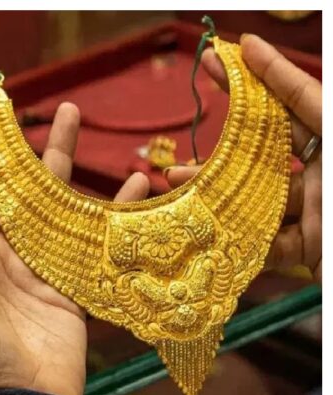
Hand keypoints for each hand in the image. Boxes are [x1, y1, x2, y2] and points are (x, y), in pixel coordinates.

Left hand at [0, 98, 149, 394]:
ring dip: (58, 160)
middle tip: (18, 100)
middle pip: (6, 183)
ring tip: (71, 118)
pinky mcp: (68, 281)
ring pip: (47, 199)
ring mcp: (33, 263)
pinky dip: (106, 207)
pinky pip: (86, 234)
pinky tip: (128, 181)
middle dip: (12, 141)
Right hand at [166, 34, 321, 281]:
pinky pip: (266, 242)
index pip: (299, 100)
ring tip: (174, 181)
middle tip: (190, 114)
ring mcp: (316, 212)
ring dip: (215, 192)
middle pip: (269, 147)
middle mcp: (327, 174)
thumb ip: (311, 100)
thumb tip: (263, 48)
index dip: (264, 74)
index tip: (225, 54)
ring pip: (258, 197)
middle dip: (225, 136)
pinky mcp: (309, 249)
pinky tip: (204, 228)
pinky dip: (235, 237)